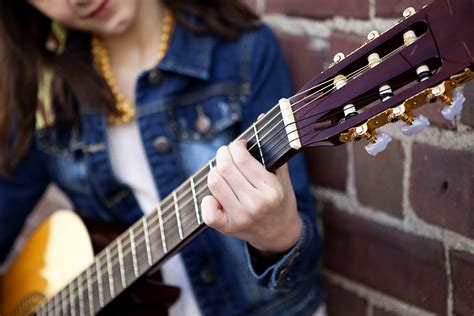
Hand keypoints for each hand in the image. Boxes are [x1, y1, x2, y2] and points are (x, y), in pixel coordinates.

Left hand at [201, 139, 301, 254]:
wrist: (279, 234)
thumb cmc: (280, 200)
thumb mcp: (281, 176)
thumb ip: (270, 148)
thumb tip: (260, 116)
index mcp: (271, 190)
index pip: (242, 159)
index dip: (236, 146)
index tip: (239, 145)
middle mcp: (255, 205)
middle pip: (224, 169)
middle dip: (223, 154)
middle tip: (227, 153)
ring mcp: (240, 217)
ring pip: (214, 183)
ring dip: (215, 171)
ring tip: (223, 171)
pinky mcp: (228, 227)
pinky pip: (207, 211)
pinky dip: (208, 200)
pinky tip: (217, 196)